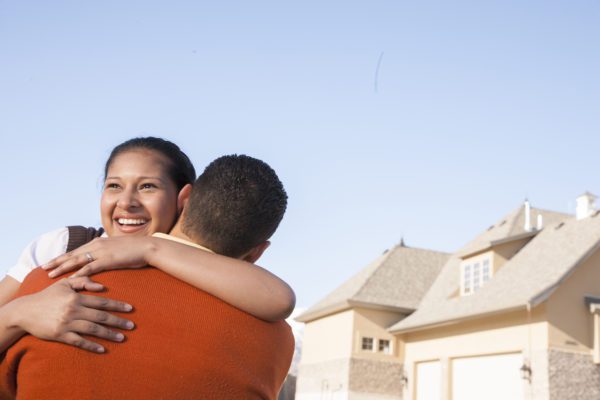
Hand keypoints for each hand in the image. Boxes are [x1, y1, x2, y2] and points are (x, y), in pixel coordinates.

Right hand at [14, 276, 134, 352]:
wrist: (25, 311)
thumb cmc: (47, 296)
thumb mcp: (64, 284)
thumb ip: (83, 282)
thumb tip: (102, 287)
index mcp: (77, 298)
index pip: (102, 302)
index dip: (117, 305)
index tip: (130, 309)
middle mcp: (74, 311)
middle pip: (101, 316)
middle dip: (118, 321)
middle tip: (132, 325)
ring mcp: (67, 324)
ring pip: (93, 330)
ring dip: (109, 334)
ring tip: (122, 337)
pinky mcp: (60, 335)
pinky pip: (79, 342)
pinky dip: (91, 346)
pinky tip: (102, 349)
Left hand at [43, 236, 152, 277]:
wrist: (148, 247)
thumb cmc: (135, 250)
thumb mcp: (117, 249)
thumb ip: (107, 253)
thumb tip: (101, 260)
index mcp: (98, 242)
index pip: (77, 250)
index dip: (63, 256)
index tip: (52, 261)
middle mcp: (97, 245)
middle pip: (72, 254)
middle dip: (57, 261)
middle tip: (43, 268)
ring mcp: (101, 252)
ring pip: (77, 260)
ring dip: (62, 267)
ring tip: (50, 274)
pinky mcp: (108, 260)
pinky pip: (89, 268)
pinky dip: (78, 274)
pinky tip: (70, 280)